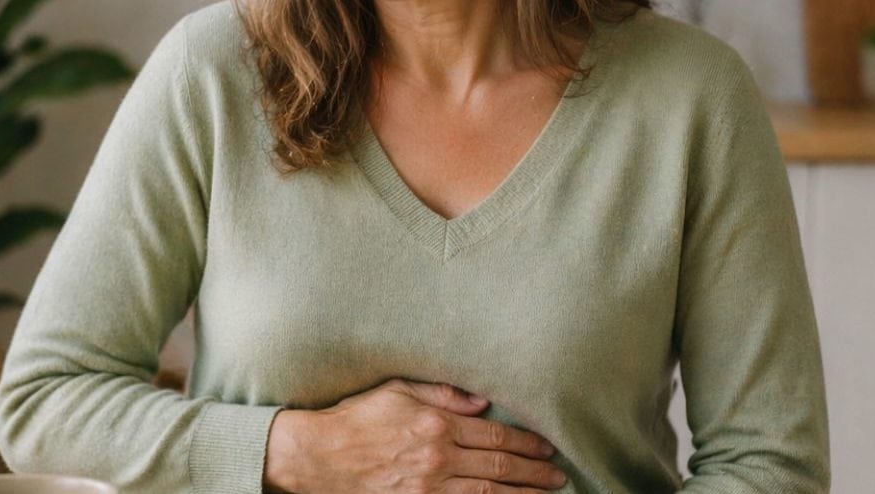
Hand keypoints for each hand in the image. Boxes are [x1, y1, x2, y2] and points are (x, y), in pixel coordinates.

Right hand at [264, 378, 567, 492]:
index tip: (547, 447)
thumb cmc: (355, 419)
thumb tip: (482, 400)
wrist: (315, 457)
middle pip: (499, 468)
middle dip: (534, 473)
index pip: (495, 436)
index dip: (527, 443)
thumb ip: (443, 394)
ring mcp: (427, 489)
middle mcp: (437, 459)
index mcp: (437, 425)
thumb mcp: (397, 390)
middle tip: (559, 476)